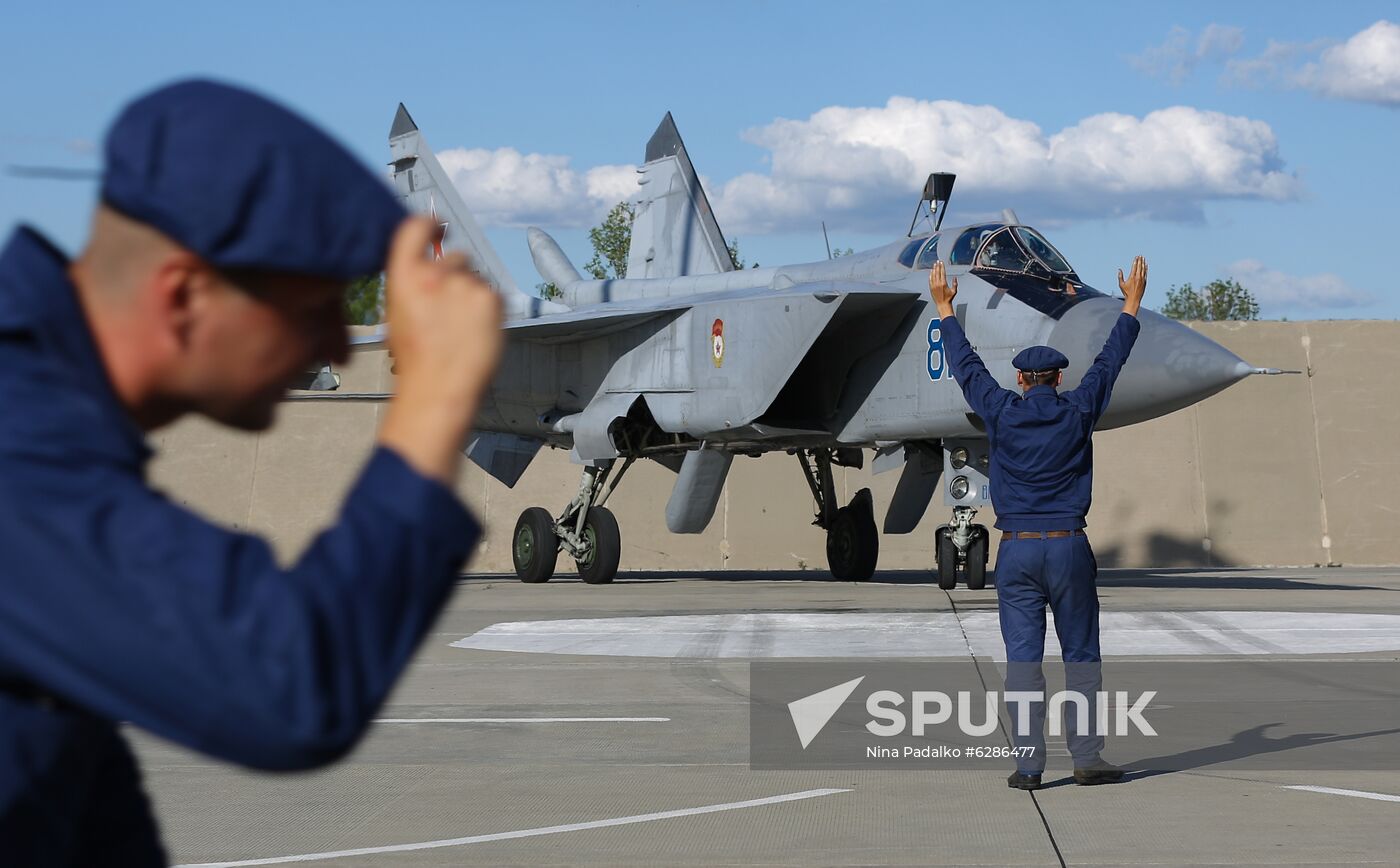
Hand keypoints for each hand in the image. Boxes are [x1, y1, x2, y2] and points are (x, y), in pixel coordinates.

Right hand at [377, 216, 504, 483]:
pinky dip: (489, 308)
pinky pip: (493, 293)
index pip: (416, 228)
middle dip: (457, 275)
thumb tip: (430, 263)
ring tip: (461, 328)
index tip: (440, 227)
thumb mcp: (398, 311)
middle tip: (451, 310)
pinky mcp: (490, 297)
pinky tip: (476, 331)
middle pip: (455, 256)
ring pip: (476, 277)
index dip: (431, 224)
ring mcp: (464, 284)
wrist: (439, 388)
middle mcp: (434, 272)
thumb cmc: (416, 358)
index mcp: (403, 274)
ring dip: (472, 294)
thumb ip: (413, 281)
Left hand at [928, 260, 957, 315]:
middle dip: (937, 266)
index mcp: (943, 283)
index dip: (942, 267)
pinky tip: (931, 272)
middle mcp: (937, 284)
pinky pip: (930, 280)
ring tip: (934, 265)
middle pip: (937, 272)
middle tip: (937, 262)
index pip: (942, 272)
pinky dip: (930, 275)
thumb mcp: (954, 291)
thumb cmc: (948, 298)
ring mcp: (933, 286)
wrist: (942, 304)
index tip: (941, 263)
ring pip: (933, 275)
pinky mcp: (931, 288)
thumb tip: (955, 278)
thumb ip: (955, 284)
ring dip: (933, 269)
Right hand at [1117, 255, 1146, 316]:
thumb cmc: (1126, 293)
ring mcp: (1142, 280)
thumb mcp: (1121, 285)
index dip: (1135, 261)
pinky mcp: (1145, 282)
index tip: (1136, 257)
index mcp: (1132, 277)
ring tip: (1143, 258)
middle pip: (1140, 267)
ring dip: (1143, 263)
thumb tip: (1119, 270)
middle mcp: (1138, 277)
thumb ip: (1120, 276)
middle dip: (1140, 261)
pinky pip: (1146, 273)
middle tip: (1140, 256)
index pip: (1134, 267)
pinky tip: (1146, 265)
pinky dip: (1146, 269)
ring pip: (1143, 269)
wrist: (1134, 299)